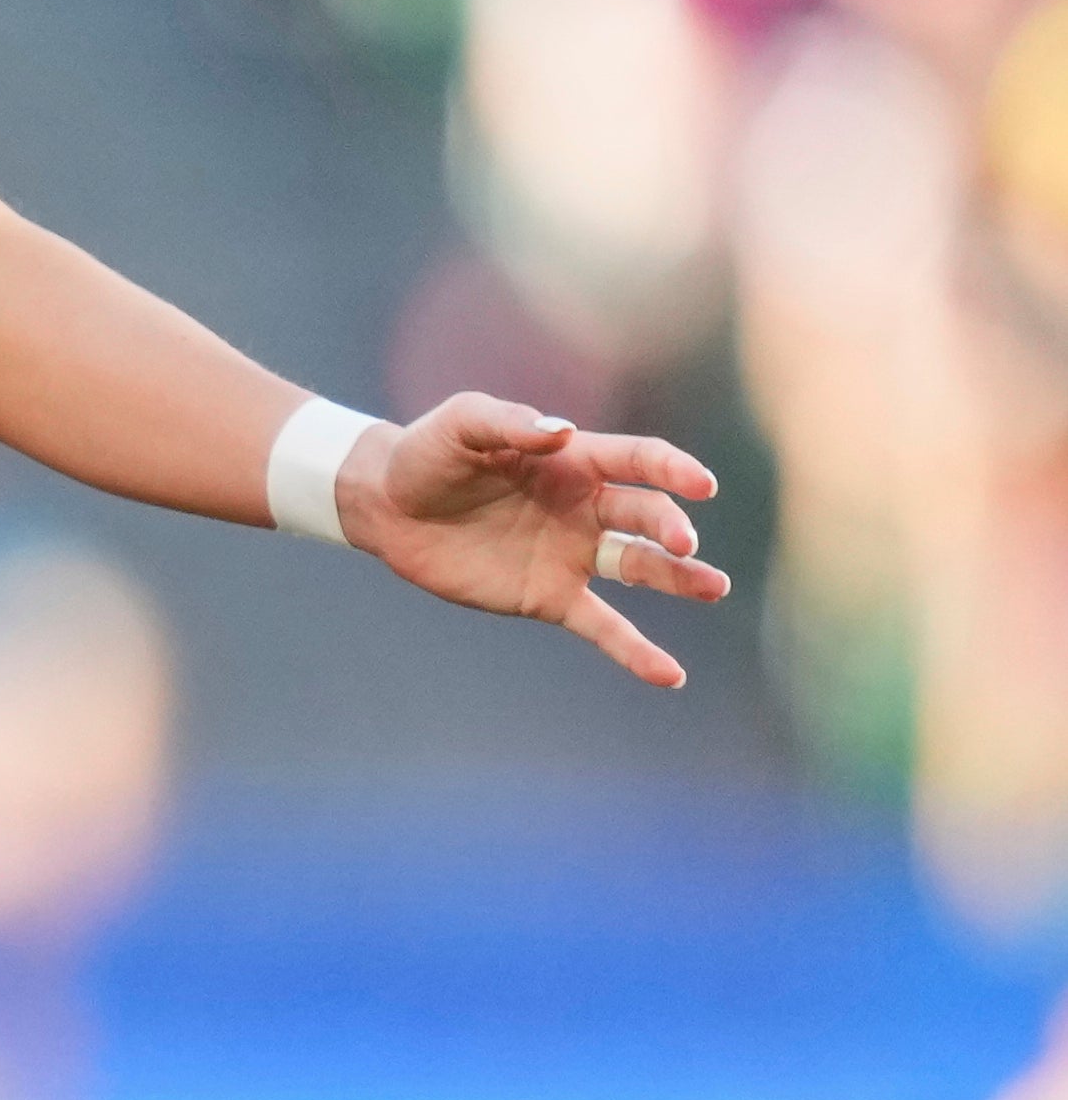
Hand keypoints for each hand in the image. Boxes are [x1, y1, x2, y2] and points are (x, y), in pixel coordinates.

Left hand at [346, 393, 728, 687]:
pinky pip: (602, 626)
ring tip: (712, 587)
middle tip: (684, 544)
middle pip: (643, 514)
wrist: (387, 506)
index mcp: (571, 461)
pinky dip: (635, 651)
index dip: (671, 469)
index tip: (701, 484)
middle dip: (669, 527)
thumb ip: (510, 424)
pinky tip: (671, 675)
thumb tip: (562, 432)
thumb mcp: (463, 424)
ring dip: (679, 579)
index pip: (636, 460)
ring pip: (639, 568)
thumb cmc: (428, 453)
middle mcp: (583, 508)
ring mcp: (570, 555)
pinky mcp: (548, 596)